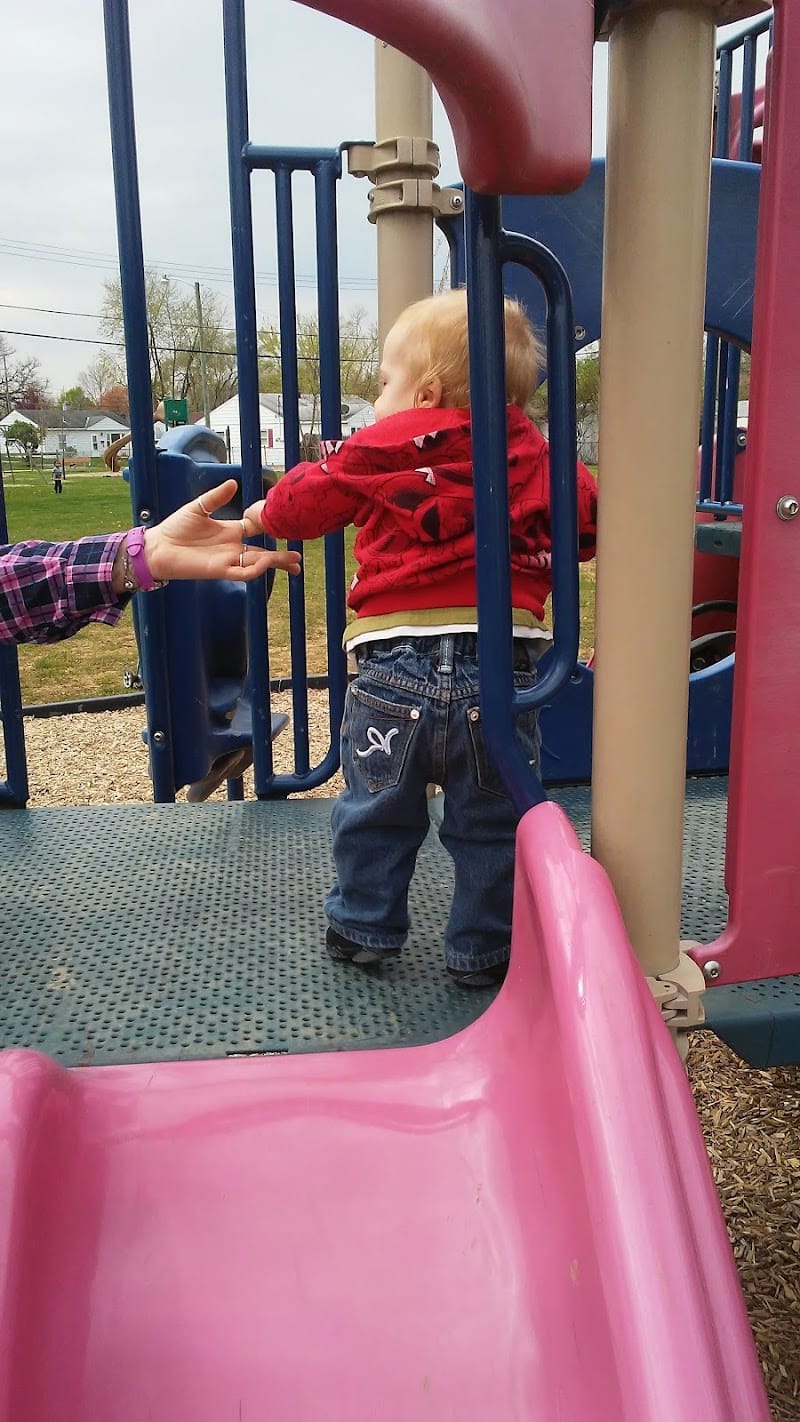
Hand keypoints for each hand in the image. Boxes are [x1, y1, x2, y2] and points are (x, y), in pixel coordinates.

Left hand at [142, 480, 301, 582]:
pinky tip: (265, 562)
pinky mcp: (218, 570)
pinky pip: (241, 573)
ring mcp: (227, 560)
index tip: (284, 520)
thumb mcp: (198, 507)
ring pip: (257, 564)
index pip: (256, 529)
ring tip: (292, 562)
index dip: (270, 525)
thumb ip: (216, 496)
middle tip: (298, 559)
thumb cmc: (175, 529)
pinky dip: (255, 570)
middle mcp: (232, 548)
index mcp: (230, 531)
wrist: (158, 547)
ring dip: (275, 563)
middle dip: (282, 557)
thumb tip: (234, 483)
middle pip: (263, 553)